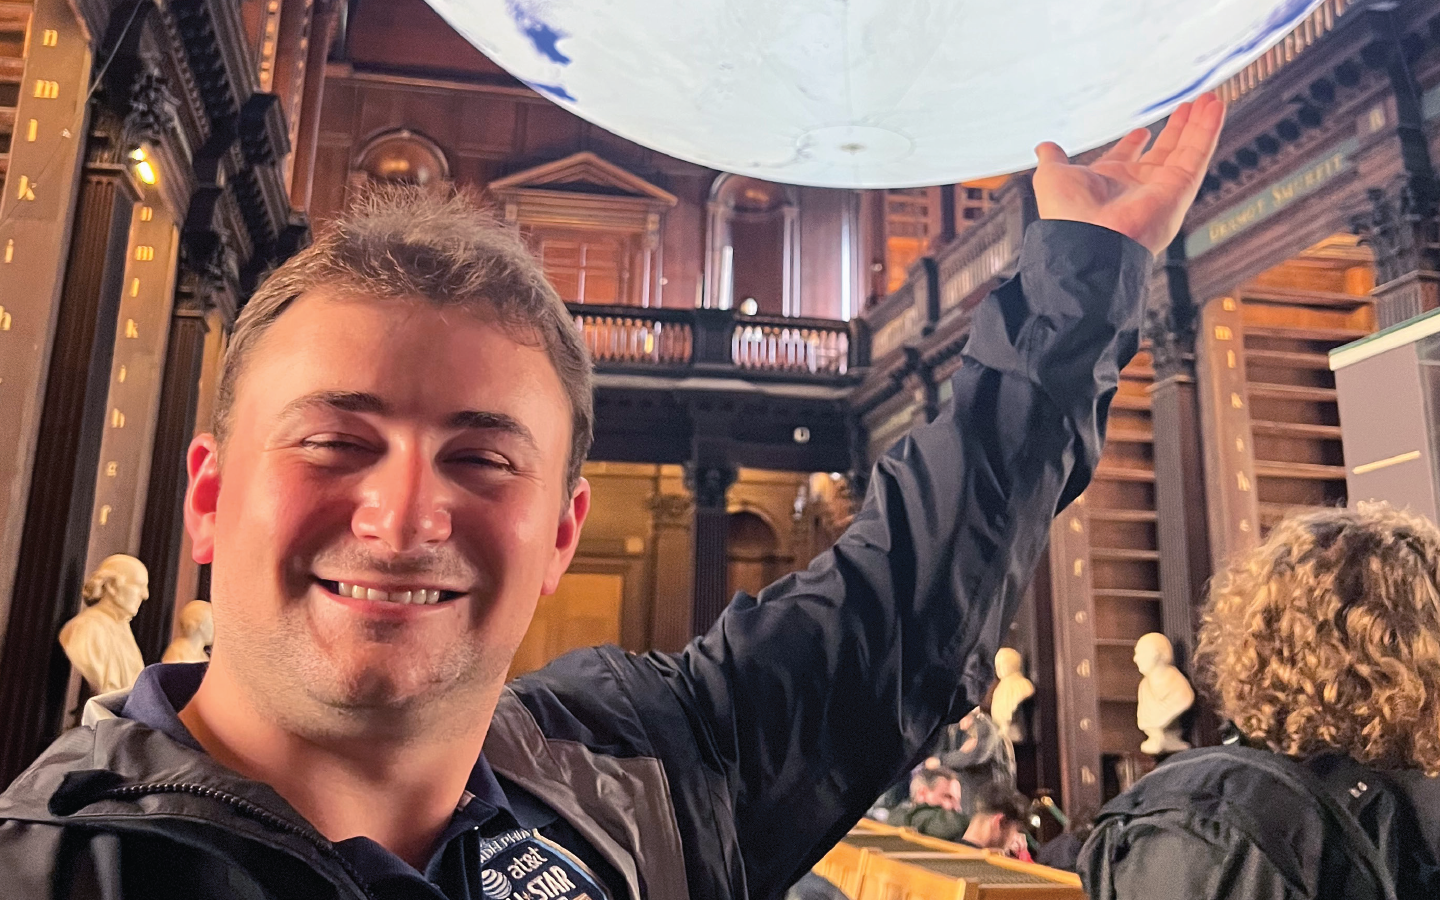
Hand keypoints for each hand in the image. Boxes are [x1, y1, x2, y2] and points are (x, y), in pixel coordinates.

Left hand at [1032, 93, 1224, 254]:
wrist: (1087, 241)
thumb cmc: (1068, 216)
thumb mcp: (1053, 177)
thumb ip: (1053, 159)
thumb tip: (1044, 147)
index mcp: (1108, 184)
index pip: (1127, 159)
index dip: (1134, 144)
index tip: (1142, 131)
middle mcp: (1137, 187)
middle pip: (1163, 151)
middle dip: (1176, 129)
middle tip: (1188, 106)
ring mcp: (1161, 187)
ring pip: (1186, 149)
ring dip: (1199, 124)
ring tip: (1209, 99)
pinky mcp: (1180, 187)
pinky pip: (1199, 153)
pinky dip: (1208, 130)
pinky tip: (1215, 108)